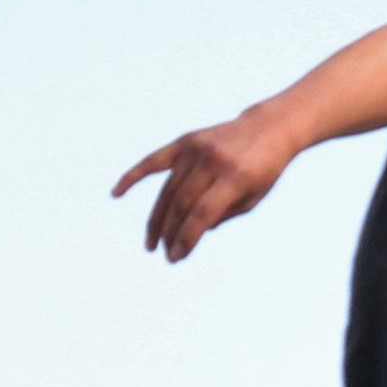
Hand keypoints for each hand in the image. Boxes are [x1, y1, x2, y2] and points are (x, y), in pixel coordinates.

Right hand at [113, 113, 289, 261]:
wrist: (269, 128)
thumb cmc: (263, 170)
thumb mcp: (253, 198)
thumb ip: (222, 215)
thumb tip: (188, 231)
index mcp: (236, 177)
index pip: (203, 214)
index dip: (187, 239)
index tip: (176, 258)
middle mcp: (213, 161)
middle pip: (182, 204)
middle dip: (171, 233)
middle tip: (164, 253)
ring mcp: (197, 149)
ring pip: (168, 190)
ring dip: (158, 219)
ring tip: (152, 242)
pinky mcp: (186, 141)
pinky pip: (154, 160)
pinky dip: (134, 175)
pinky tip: (116, 193)